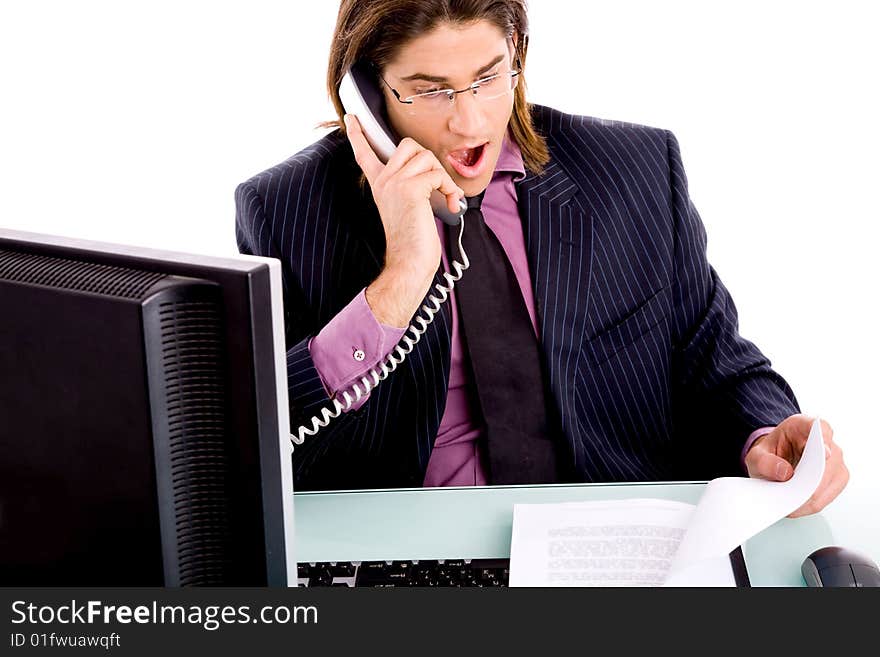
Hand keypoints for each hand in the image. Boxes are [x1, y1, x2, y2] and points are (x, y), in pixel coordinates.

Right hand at [344, 114, 463, 325]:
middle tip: (437, 184)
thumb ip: (410, 184)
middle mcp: (383, 180)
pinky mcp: (410, 189)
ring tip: (446, 197)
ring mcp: (394, 183)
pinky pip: (437, 175)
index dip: (357, 135)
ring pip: (426, 157)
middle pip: (409, 145)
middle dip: (430, 161)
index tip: (351, 118)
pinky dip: (450, 189)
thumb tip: (430, 169)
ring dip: (443, 177)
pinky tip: (450, 204)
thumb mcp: (407, 206)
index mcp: (379, 184)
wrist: (409, 261)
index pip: (364, 153)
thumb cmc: (413, 241)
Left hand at [744, 414, 848, 517]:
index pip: (820, 428)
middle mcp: (826, 440)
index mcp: (804, 425)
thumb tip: (785, 473)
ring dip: (811, 497)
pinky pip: (829, 495)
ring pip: (830, 482)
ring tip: (790, 505)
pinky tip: (798, 506)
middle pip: (828, 462)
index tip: (824, 452)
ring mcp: (835, 459)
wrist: (774, 460)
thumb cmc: (769, 454)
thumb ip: (765, 462)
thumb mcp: (756, 456)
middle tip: (792, 498)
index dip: (824, 440)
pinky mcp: (837, 477)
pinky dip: (813, 503)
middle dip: (811, 483)